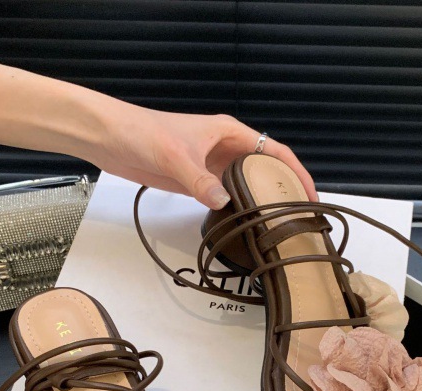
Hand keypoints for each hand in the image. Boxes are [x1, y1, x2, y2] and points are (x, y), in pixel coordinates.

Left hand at [86, 101, 317, 209]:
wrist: (111, 138)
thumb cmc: (143, 132)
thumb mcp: (175, 156)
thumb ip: (200, 180)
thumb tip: (224, 203)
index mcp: (230, 132)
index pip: (275, 151)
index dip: (296, 173)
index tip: (310, 196)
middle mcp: (226, 149)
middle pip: (266, 170)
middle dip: (284, 191)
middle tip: (299, 219)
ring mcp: (212, 167)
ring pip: (247, 186)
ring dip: (260, 203)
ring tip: (278, 227)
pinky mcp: (197, 183)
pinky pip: (225, 197)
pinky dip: (237, 210)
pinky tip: (244, 226)